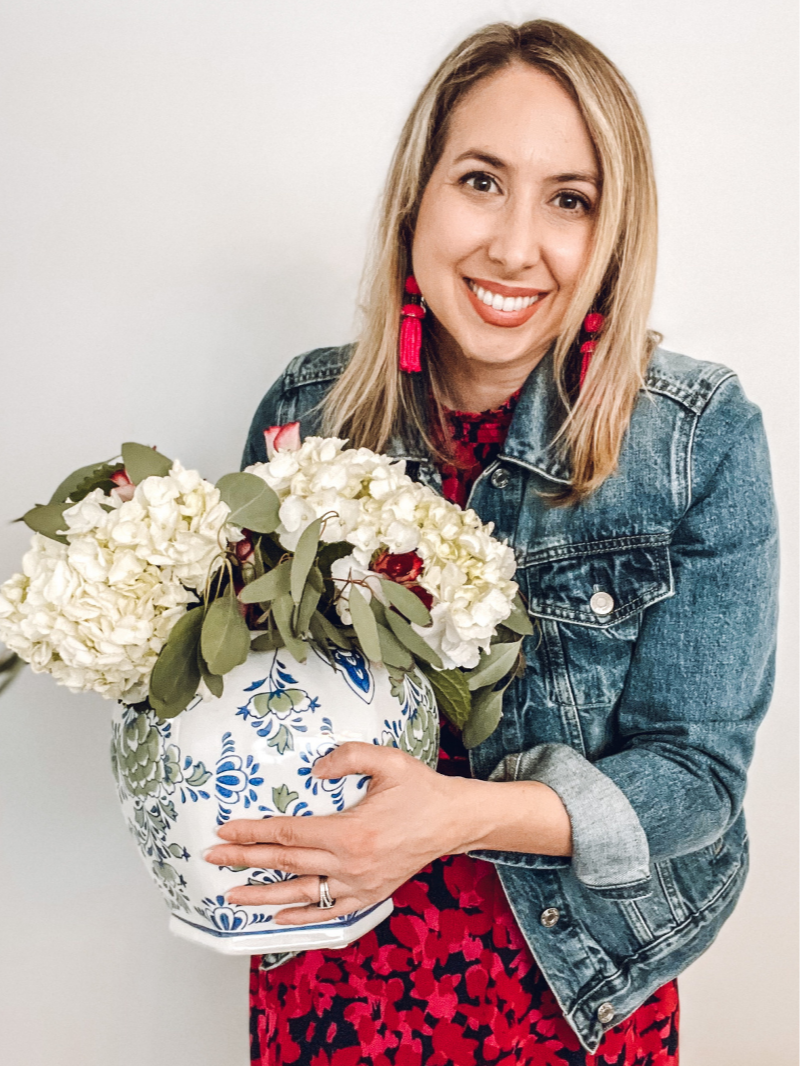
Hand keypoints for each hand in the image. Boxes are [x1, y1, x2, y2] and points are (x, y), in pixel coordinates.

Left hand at [203, 742, 471, 923]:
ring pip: (301, 894)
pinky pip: (329, 911)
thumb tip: (315, 769)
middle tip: (213, 856)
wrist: (454, 821)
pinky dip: (303, 916)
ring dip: (263, 896)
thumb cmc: (420, 789)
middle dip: (245, 860)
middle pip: (286, 863)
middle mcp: (350, 864)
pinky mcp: (369, 896)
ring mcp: (359, 885)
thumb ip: (348, 757)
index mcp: (350, 832)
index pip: (288, 833)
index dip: (254, 832)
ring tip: (232, 896)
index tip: (226, 829)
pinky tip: (280, 918)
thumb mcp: (388, 761)